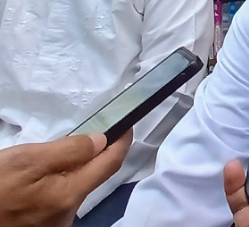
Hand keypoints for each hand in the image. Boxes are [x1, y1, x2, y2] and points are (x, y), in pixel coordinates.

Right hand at [0, 131, 131, 226]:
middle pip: (94, 176)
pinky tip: (39, 177)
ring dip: (74, 168)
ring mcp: (56, 223)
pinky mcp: (44, 225)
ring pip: (76, 186)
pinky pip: (61, 196)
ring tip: (49, 157)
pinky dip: (60, 181)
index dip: (122, 142)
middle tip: (81, 135)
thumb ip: (69, 150)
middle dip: (94, 154)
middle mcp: (69, 214)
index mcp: (70, 195)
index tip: (128, 124)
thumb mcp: (28, 159)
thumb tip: (102, 140)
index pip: (110, 164)